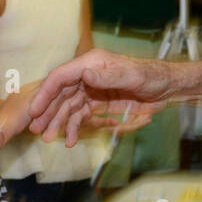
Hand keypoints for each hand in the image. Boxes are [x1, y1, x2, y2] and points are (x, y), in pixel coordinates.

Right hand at [27, 49, 169, 144]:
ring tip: (50, 138)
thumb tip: (85, 74)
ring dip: (59, 122)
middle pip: (60, 93)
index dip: (45, 93)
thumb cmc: (152, 76)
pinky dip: (73, 126)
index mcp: (91, 62)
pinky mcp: (98, 102)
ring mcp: (92, 89)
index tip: (34, 111)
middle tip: (36, 130)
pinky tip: (70, 139)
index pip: (61, 77)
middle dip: (47, 112)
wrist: (167, 87)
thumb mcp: (132, 76)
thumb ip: (108, 77)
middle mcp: (87, 74)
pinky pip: (80, 115)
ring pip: (68, 106)